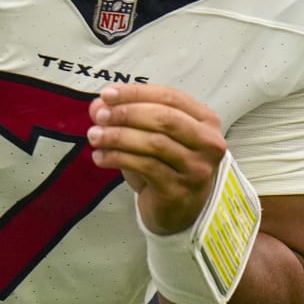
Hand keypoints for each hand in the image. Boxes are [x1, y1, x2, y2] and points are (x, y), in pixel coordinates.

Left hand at [86, 83, 227, 234]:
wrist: (179, 210)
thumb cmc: (167, 165)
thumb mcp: (150, 135)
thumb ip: (126, 115)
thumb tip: (98, 105)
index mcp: (206, 121)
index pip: (170, 97)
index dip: (137, 93)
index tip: (108, 94)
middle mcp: (208, 143)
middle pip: (165, 118)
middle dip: (127, 113)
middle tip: (100, 116)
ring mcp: (196, 168)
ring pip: (154, 143)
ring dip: (118, 136)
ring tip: (95, 136)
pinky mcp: (179, 189)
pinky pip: (145, 166)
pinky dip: (118, 158)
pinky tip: (101, 156)